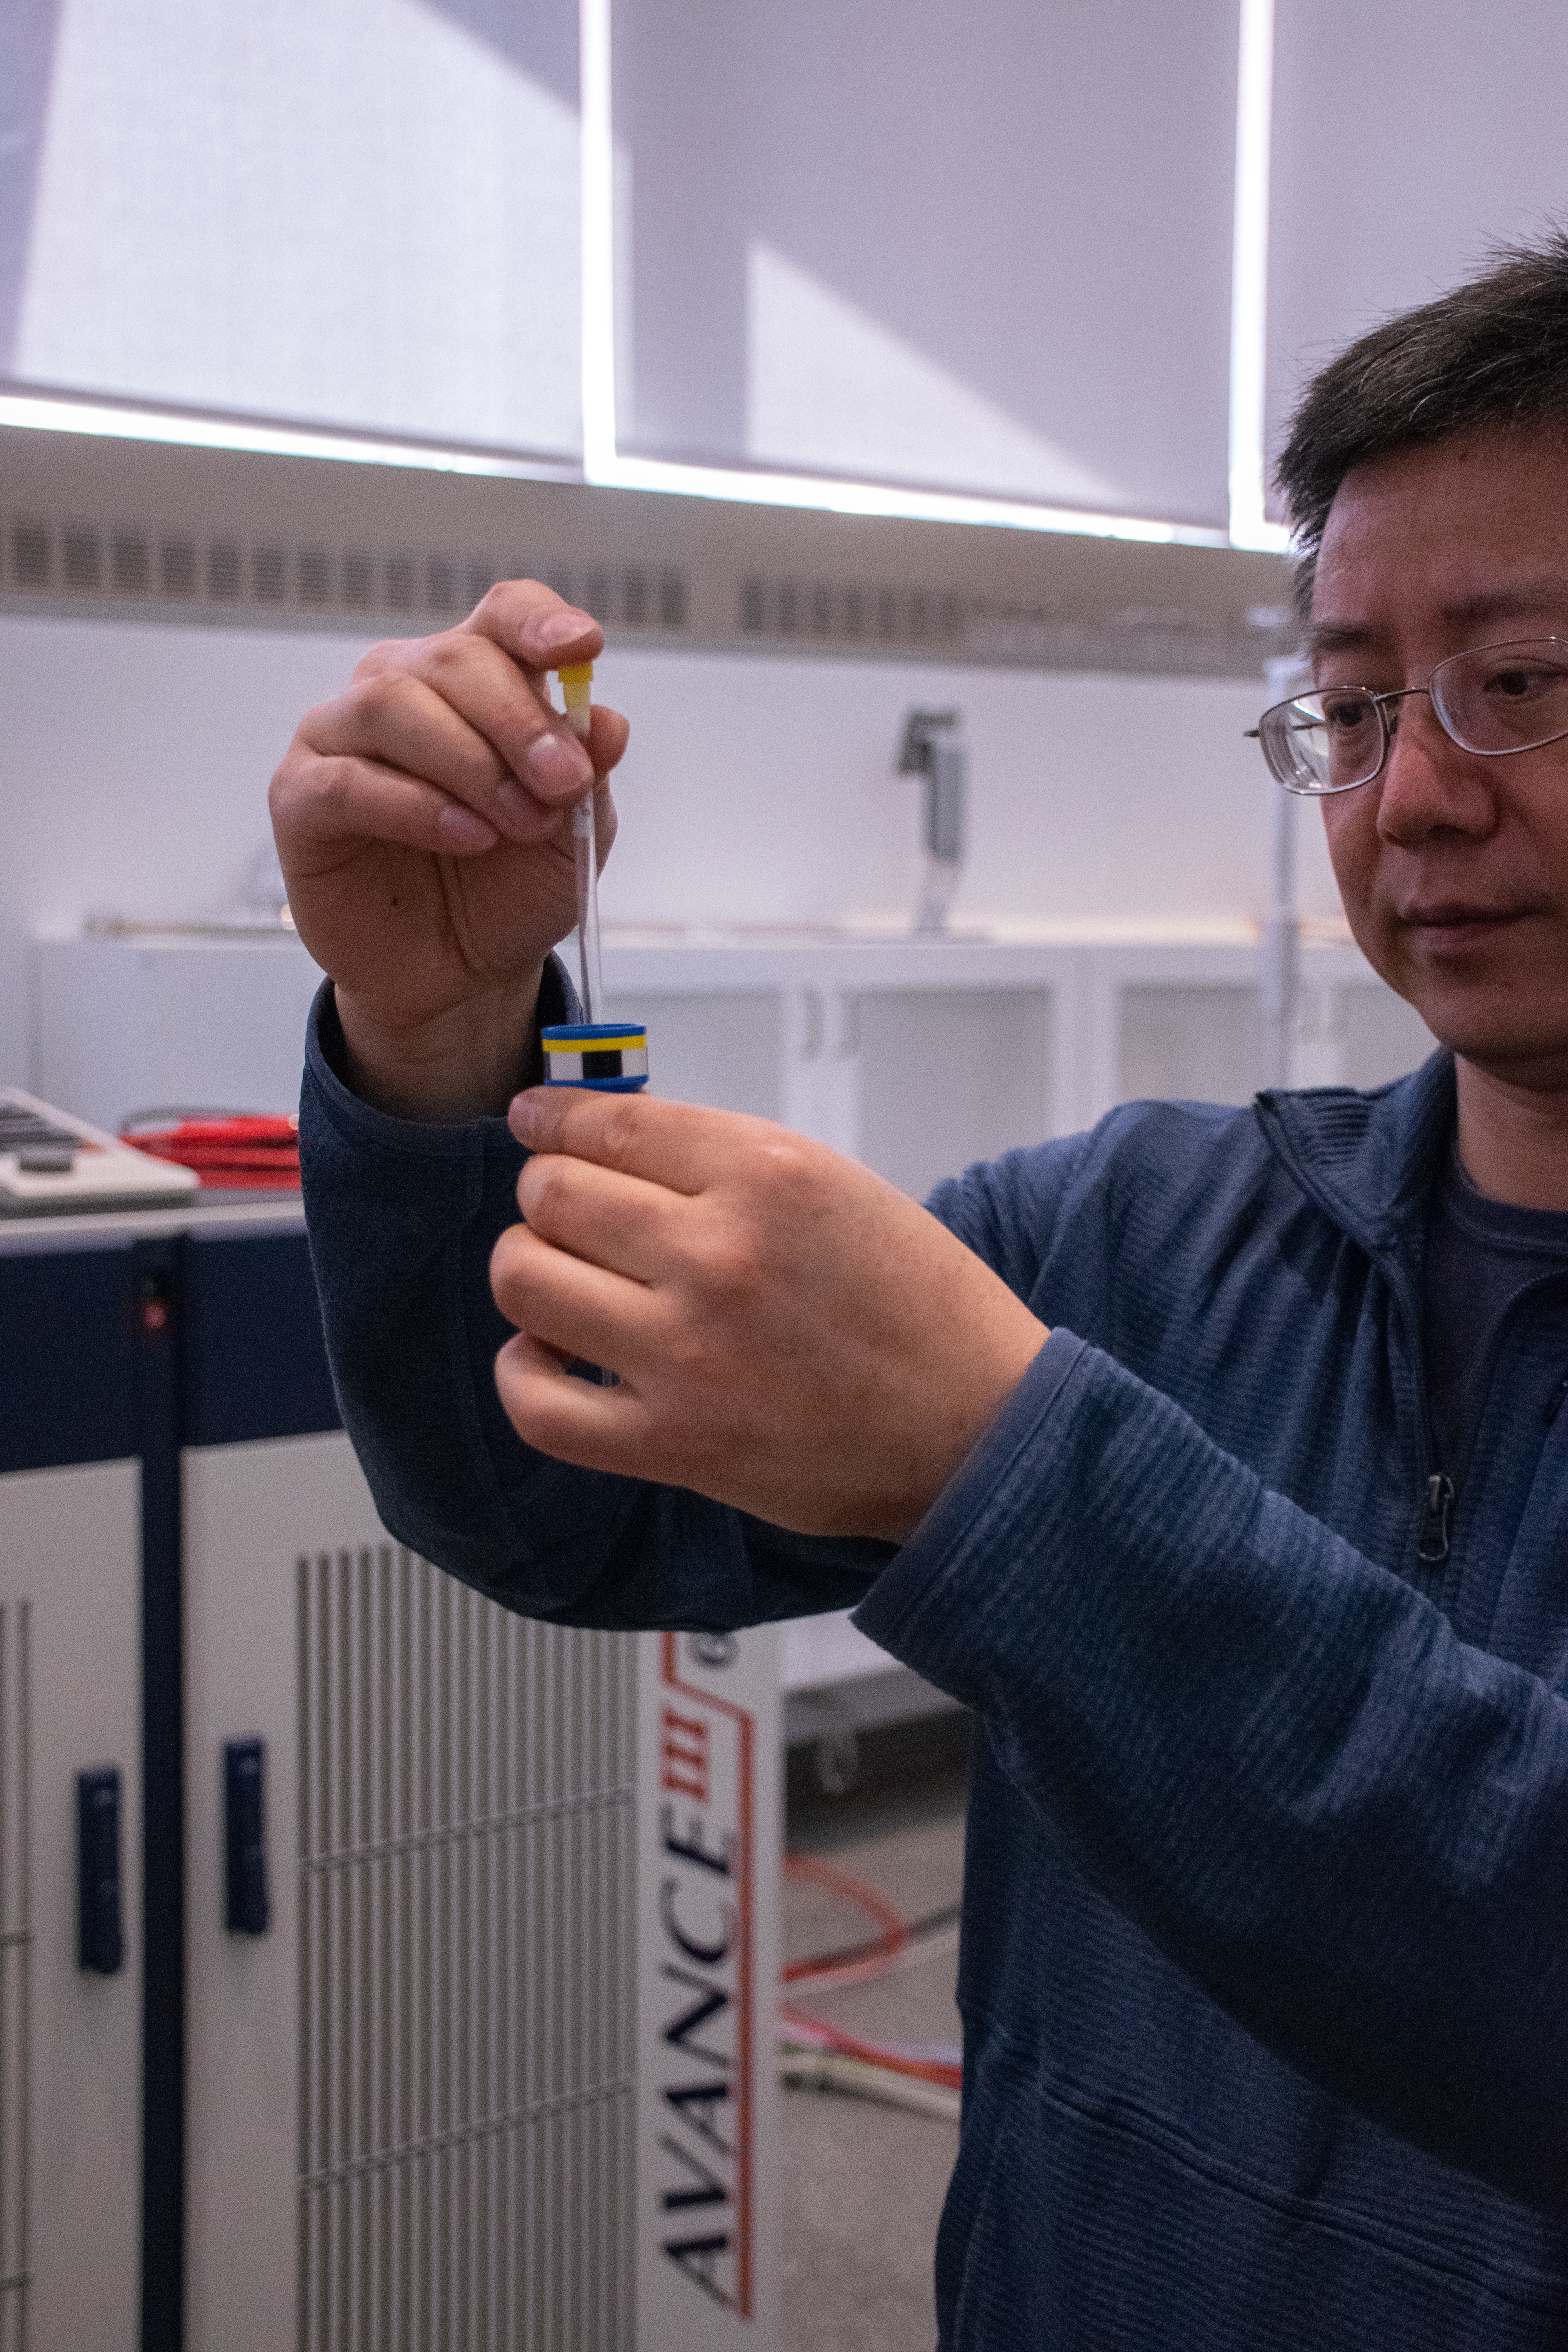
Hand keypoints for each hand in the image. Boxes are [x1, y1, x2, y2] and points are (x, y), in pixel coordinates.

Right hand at [269, 583, 629, 1118]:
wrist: (457, 973)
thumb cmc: (505, 889)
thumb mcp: (572, 835)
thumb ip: (586, 774)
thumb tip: (606, 722)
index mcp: (473, 681)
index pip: (501, 615)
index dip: (538, 621)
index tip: (582, 648)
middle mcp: (401, 688)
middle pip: (454, 659)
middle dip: (517, 720)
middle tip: (560, 784)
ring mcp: (341, 736)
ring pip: (393, 705)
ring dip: (469, 764)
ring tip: (515, 823)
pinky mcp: (301, 796)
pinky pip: (349, 781)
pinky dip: (415, 806)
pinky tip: (465, 837)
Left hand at [491, 1090, 1049, 1541]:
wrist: (978, 1429)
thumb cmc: (919, 1310)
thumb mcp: (836, 1186)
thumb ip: (723, 1163)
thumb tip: (609, 1144)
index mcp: (770, 1175)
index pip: (610, 1124)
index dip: (554, 1120)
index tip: (535, 1124)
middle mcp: (720, 1255)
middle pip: (554, 1195)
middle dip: (548, 1193)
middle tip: (568, 1210)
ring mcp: (689, 1353)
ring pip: (526, 1280)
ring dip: (529, 1269)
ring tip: (562, 1278)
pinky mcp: (674, 1442)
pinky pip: (538, 1401)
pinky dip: (523, 1370)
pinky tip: (551, 1355)